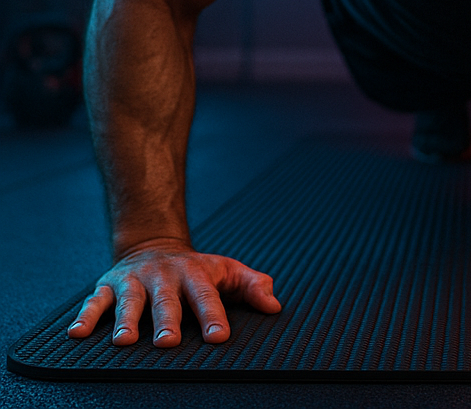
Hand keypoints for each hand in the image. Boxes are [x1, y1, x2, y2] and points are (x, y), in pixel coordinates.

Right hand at [67, 238, 280, 346]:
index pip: (207, 296)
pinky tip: (77, 334)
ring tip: (125, 342)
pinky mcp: (108, 287)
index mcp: (195, 275)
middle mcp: (164, 277)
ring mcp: (135, 281)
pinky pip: (94, 302)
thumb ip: (251, 286)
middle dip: (168, 321)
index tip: (219, 337)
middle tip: (169, 342)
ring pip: (131, 302)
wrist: (155, 247)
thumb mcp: (227, 271)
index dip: (213, 316)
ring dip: (127, 321)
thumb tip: (275, 305)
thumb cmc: (198, 271)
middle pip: (167, 301)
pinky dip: (86, 316)